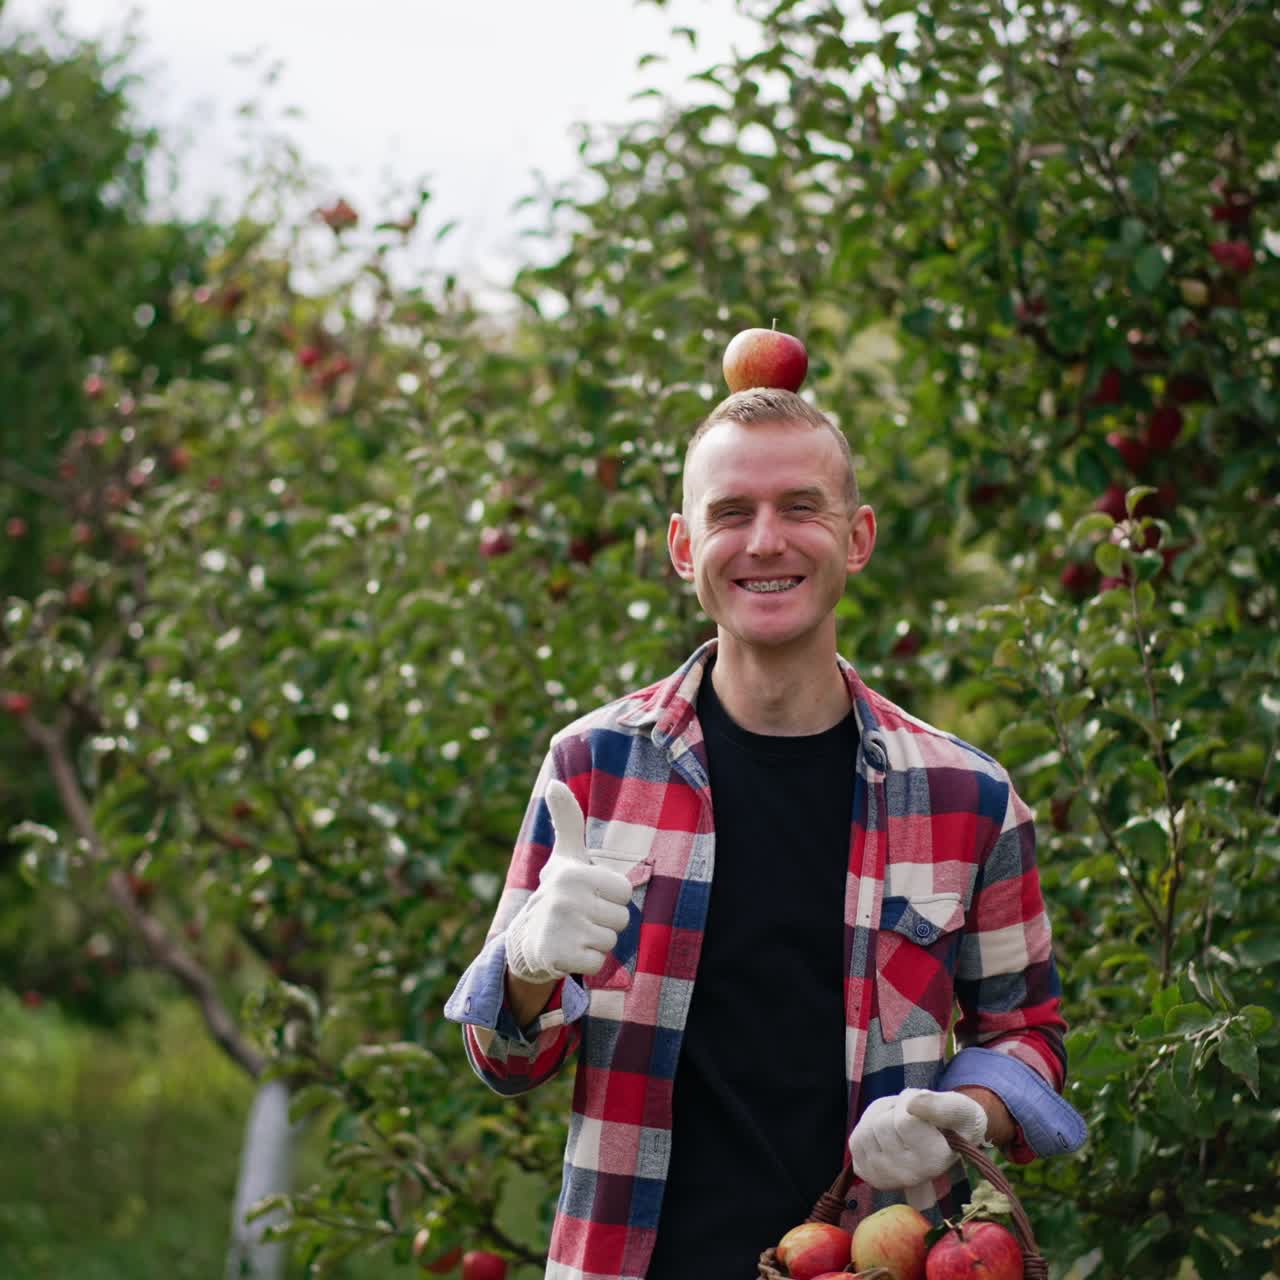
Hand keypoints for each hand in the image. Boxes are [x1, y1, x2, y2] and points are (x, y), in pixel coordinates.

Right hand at [505, 781, 633, 983]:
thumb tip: (554, 782)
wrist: (526, 939)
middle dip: (604, 922)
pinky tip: (569, 952)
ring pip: (611, 941)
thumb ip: (568, 820)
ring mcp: (561, 928)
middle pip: (621, 919)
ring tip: (574, 934)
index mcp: (574, 872)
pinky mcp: (558, 957)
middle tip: (581, 918)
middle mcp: (566, 898)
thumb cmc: (558, 892)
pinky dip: (587, 962)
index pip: (624, 892)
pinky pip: (598, 963)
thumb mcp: (566, 856)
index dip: (611, 897)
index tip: (589, 896)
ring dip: (596, 942)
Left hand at [849, 1089, 987, 1189]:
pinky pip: (855, 1143)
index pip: (903, 1120)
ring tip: (899, 1124)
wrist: (944, 1145)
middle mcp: (910, 1176)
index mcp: (934, 1161)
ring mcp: (887, 1179)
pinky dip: (866, 1131)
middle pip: (881, 1125)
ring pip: (865, 1132)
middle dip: (892, 1109)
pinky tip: (886, 1136)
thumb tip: (913, 1103)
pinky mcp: (870, 1176)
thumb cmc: (954, 1123)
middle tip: (911, 1114)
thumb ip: (940, 1105)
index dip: (909, 1100)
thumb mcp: (958, 1109)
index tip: (922, 1105)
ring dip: (878, 1117)